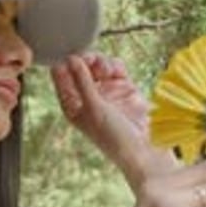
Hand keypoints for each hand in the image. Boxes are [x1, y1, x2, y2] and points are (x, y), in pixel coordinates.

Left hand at [51, 53, 174, 192]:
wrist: (144, 147)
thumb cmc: (114, 137)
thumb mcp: (94, 108)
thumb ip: (82, 82)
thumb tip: (71, 59)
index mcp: (73, 107)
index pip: (61, 80)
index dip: (64, 66)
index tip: (70, 59)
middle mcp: (87, 98)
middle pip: (79, 68)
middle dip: (84, 61)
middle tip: (90, 60)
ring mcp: (106, 92)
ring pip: (98, 66)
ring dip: (100, 62)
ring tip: (105, 69)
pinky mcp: (123, 87)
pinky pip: (115, 68)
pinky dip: (114, 66)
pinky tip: (115, 71)